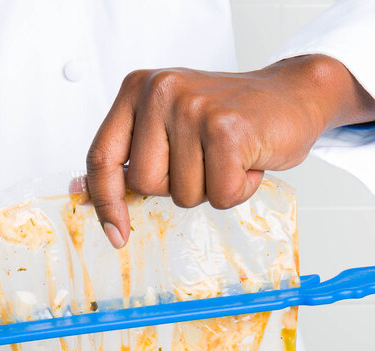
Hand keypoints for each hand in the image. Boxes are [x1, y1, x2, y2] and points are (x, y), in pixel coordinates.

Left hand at [87, 55, 374, 247]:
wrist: (291, 94)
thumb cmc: (230, 119)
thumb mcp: (172, 127)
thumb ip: (133, 155)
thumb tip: (83, 192)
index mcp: (137, 91)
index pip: (102, 157)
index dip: (105, 201)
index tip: (116, 234)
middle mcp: (159, 92)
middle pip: (145, 184)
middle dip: (178, 187)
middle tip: (206, 160)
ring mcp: (192, 108)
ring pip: (182, 195)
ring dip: (211, 188)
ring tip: (231, 157)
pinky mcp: (226, 129)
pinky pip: (219, 195)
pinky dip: (239, 190)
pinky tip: (250, 161)